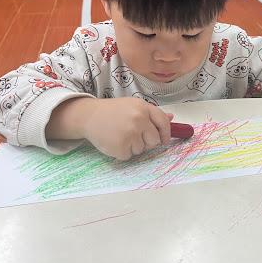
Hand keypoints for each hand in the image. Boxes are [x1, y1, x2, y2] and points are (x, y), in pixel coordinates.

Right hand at [47, 97, 172, 160]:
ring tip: (120, 135)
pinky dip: (122, 152)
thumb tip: (171, 118)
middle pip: (155, 140)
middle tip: (133, 135)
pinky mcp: (121, 146)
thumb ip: (151, 114)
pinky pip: (129, 156)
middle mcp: (139, 119)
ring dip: (133, 147)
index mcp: (143, 107)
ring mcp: (130, 133)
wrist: (89, 116)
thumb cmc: (112, 111)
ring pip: (141, 150)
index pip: (163, 122)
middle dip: (147, 141)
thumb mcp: (133, 106)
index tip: (164, 140)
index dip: (166, 133)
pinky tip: (114, 141)